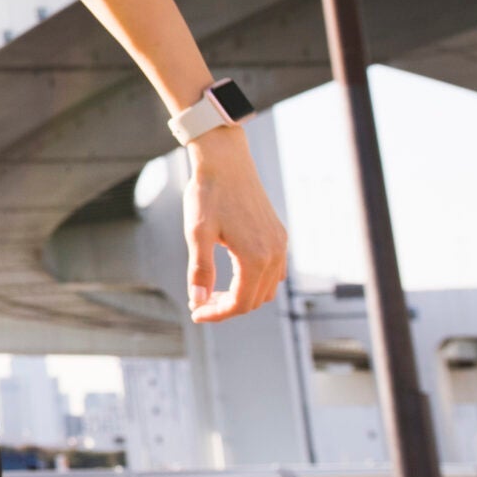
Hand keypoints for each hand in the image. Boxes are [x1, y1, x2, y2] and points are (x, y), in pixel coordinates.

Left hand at [183, 125, 288, 321]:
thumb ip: (200, 270)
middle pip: (255, 299)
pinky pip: (274, 271)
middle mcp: (274, 255)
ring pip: (267, 287)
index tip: (196, 313)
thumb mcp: (197, 233)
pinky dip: (255, 281)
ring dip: (242, 295)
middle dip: (228, 307)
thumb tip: (199, 302)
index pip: (240, 303)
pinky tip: (232, 274)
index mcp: (255, 258)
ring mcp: (280, 244)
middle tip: (201, 303)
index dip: (217, 314)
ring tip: (214, 291)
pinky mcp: (279, 235)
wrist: (226, 162)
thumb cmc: (208, 195)